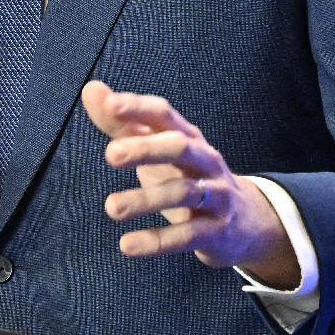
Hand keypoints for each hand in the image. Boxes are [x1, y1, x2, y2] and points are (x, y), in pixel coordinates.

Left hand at [81, 80, 299, 288]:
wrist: (244, 224)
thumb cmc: (187, 177)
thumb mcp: (158, 149)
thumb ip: (123, 123)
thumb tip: (90, 89)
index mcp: (187, 137)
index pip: (165, 115)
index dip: (140, 108)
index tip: (112, 105)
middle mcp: (205, 161)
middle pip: (180, 148)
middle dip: (147, 149)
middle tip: (111, 154)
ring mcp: (216, 197)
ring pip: (184, 193)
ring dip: (146, 199)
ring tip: (111, 207)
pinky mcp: (217, 232)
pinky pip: (188, 236)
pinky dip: (158, 241)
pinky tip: (128, 245)